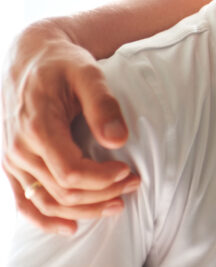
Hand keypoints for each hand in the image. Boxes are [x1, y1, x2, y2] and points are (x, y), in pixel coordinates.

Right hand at [3, 21, 139, 233]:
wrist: (32, 56)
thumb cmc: (63, 63)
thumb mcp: (88, 73)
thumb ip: (103, 105)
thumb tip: (119, 140)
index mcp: (37, 127)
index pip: (71, 172)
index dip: (103, 179)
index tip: (129, 171)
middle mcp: (19, 149)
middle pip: (63, 190)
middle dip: (103, 193)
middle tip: (135, 183)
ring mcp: (12, 159)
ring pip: (47, 201)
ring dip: (83, 210)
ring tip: (117, 204)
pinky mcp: (12, 164)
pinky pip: (24, 201)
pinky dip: (45, 219)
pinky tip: (71, 227)